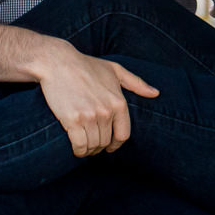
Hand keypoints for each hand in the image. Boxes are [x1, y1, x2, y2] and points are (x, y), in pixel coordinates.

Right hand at [31, 40, 158, 156]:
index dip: (116, 144)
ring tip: (84, 147)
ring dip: (89, 150)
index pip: (123, 135)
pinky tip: (76, 148)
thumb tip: (156, 93)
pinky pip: (79, 145)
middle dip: (99, 146)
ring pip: (93, 145)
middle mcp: (106, 112)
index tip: (109, 146)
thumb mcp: (115, 70)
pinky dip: (78, 151)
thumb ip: (136, 83)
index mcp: (119, 102)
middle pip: (106, 142)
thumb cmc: (86, 66)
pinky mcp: (72, 121)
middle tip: (92, 144)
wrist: (58, 63)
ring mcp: (89, 117)